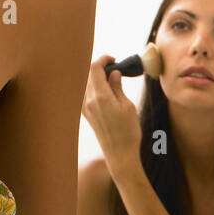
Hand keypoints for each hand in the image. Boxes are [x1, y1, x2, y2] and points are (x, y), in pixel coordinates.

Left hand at [82, 54, 142, 175]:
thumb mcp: (127, 107)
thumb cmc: (128, 132)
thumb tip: (113, 73)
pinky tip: (106, 90)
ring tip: (111, 79)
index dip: (103, 59)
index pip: (94, 68)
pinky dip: (93, 87)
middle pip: (88, 74)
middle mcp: (89, 101)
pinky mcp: (86, 114)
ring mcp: (85, 108)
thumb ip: (117, 87)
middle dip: (100, 67)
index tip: (113, 59)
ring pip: (85, 83)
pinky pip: (86, 93)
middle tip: (114, 68)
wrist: (120, 154)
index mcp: (100, 97)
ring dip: (96, 77)